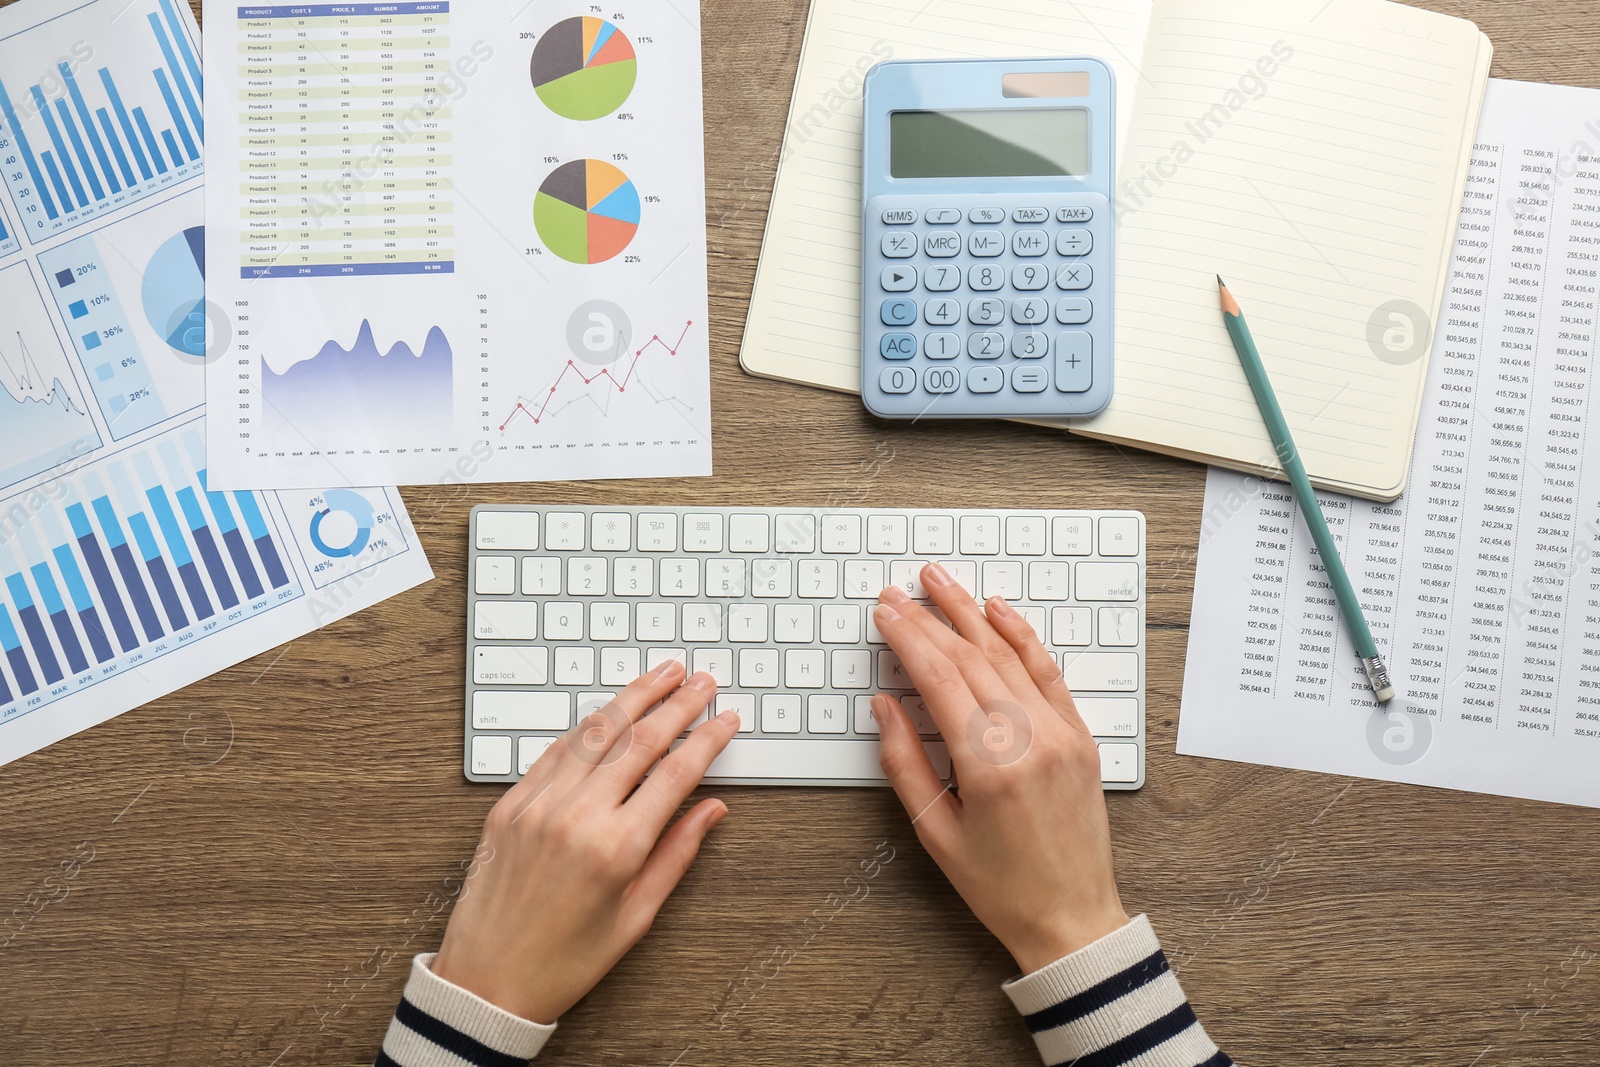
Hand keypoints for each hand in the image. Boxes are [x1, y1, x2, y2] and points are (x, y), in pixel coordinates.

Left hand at [433, 660, 737, 1022]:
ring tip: (661, 675)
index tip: (726, 719)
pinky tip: (608, 712)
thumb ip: (676, 855)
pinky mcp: (509, 806)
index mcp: (616, 848)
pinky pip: (555, 752)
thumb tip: (711, 810)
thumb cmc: (563, 962)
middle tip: (702, 681)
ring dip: (633, 698)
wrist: (486, 982)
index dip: (707, 740)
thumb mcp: (635, 918)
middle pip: (639, 740)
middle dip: (677, 704)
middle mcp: (576, 817)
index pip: (676, 774)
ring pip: (595, 733)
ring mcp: (538, 806)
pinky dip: (587, 727)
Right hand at [873, 565, 1129, 973]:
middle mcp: (1030, 739)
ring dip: (970, 613)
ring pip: (1008, 654)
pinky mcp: (1080, 736)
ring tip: (940, 582)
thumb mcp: (936, 832)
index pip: (939, 678)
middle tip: (899, 591)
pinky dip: (1021, 635)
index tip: (885, 611)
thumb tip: (885, 704)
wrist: (1072, 918)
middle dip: (930, 618)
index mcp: (989, 765)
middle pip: (970, 657)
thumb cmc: (1001, 887)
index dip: (907, 637)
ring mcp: (1061, 733)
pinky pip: (1048, 672)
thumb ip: (906, 762)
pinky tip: (997, 611)